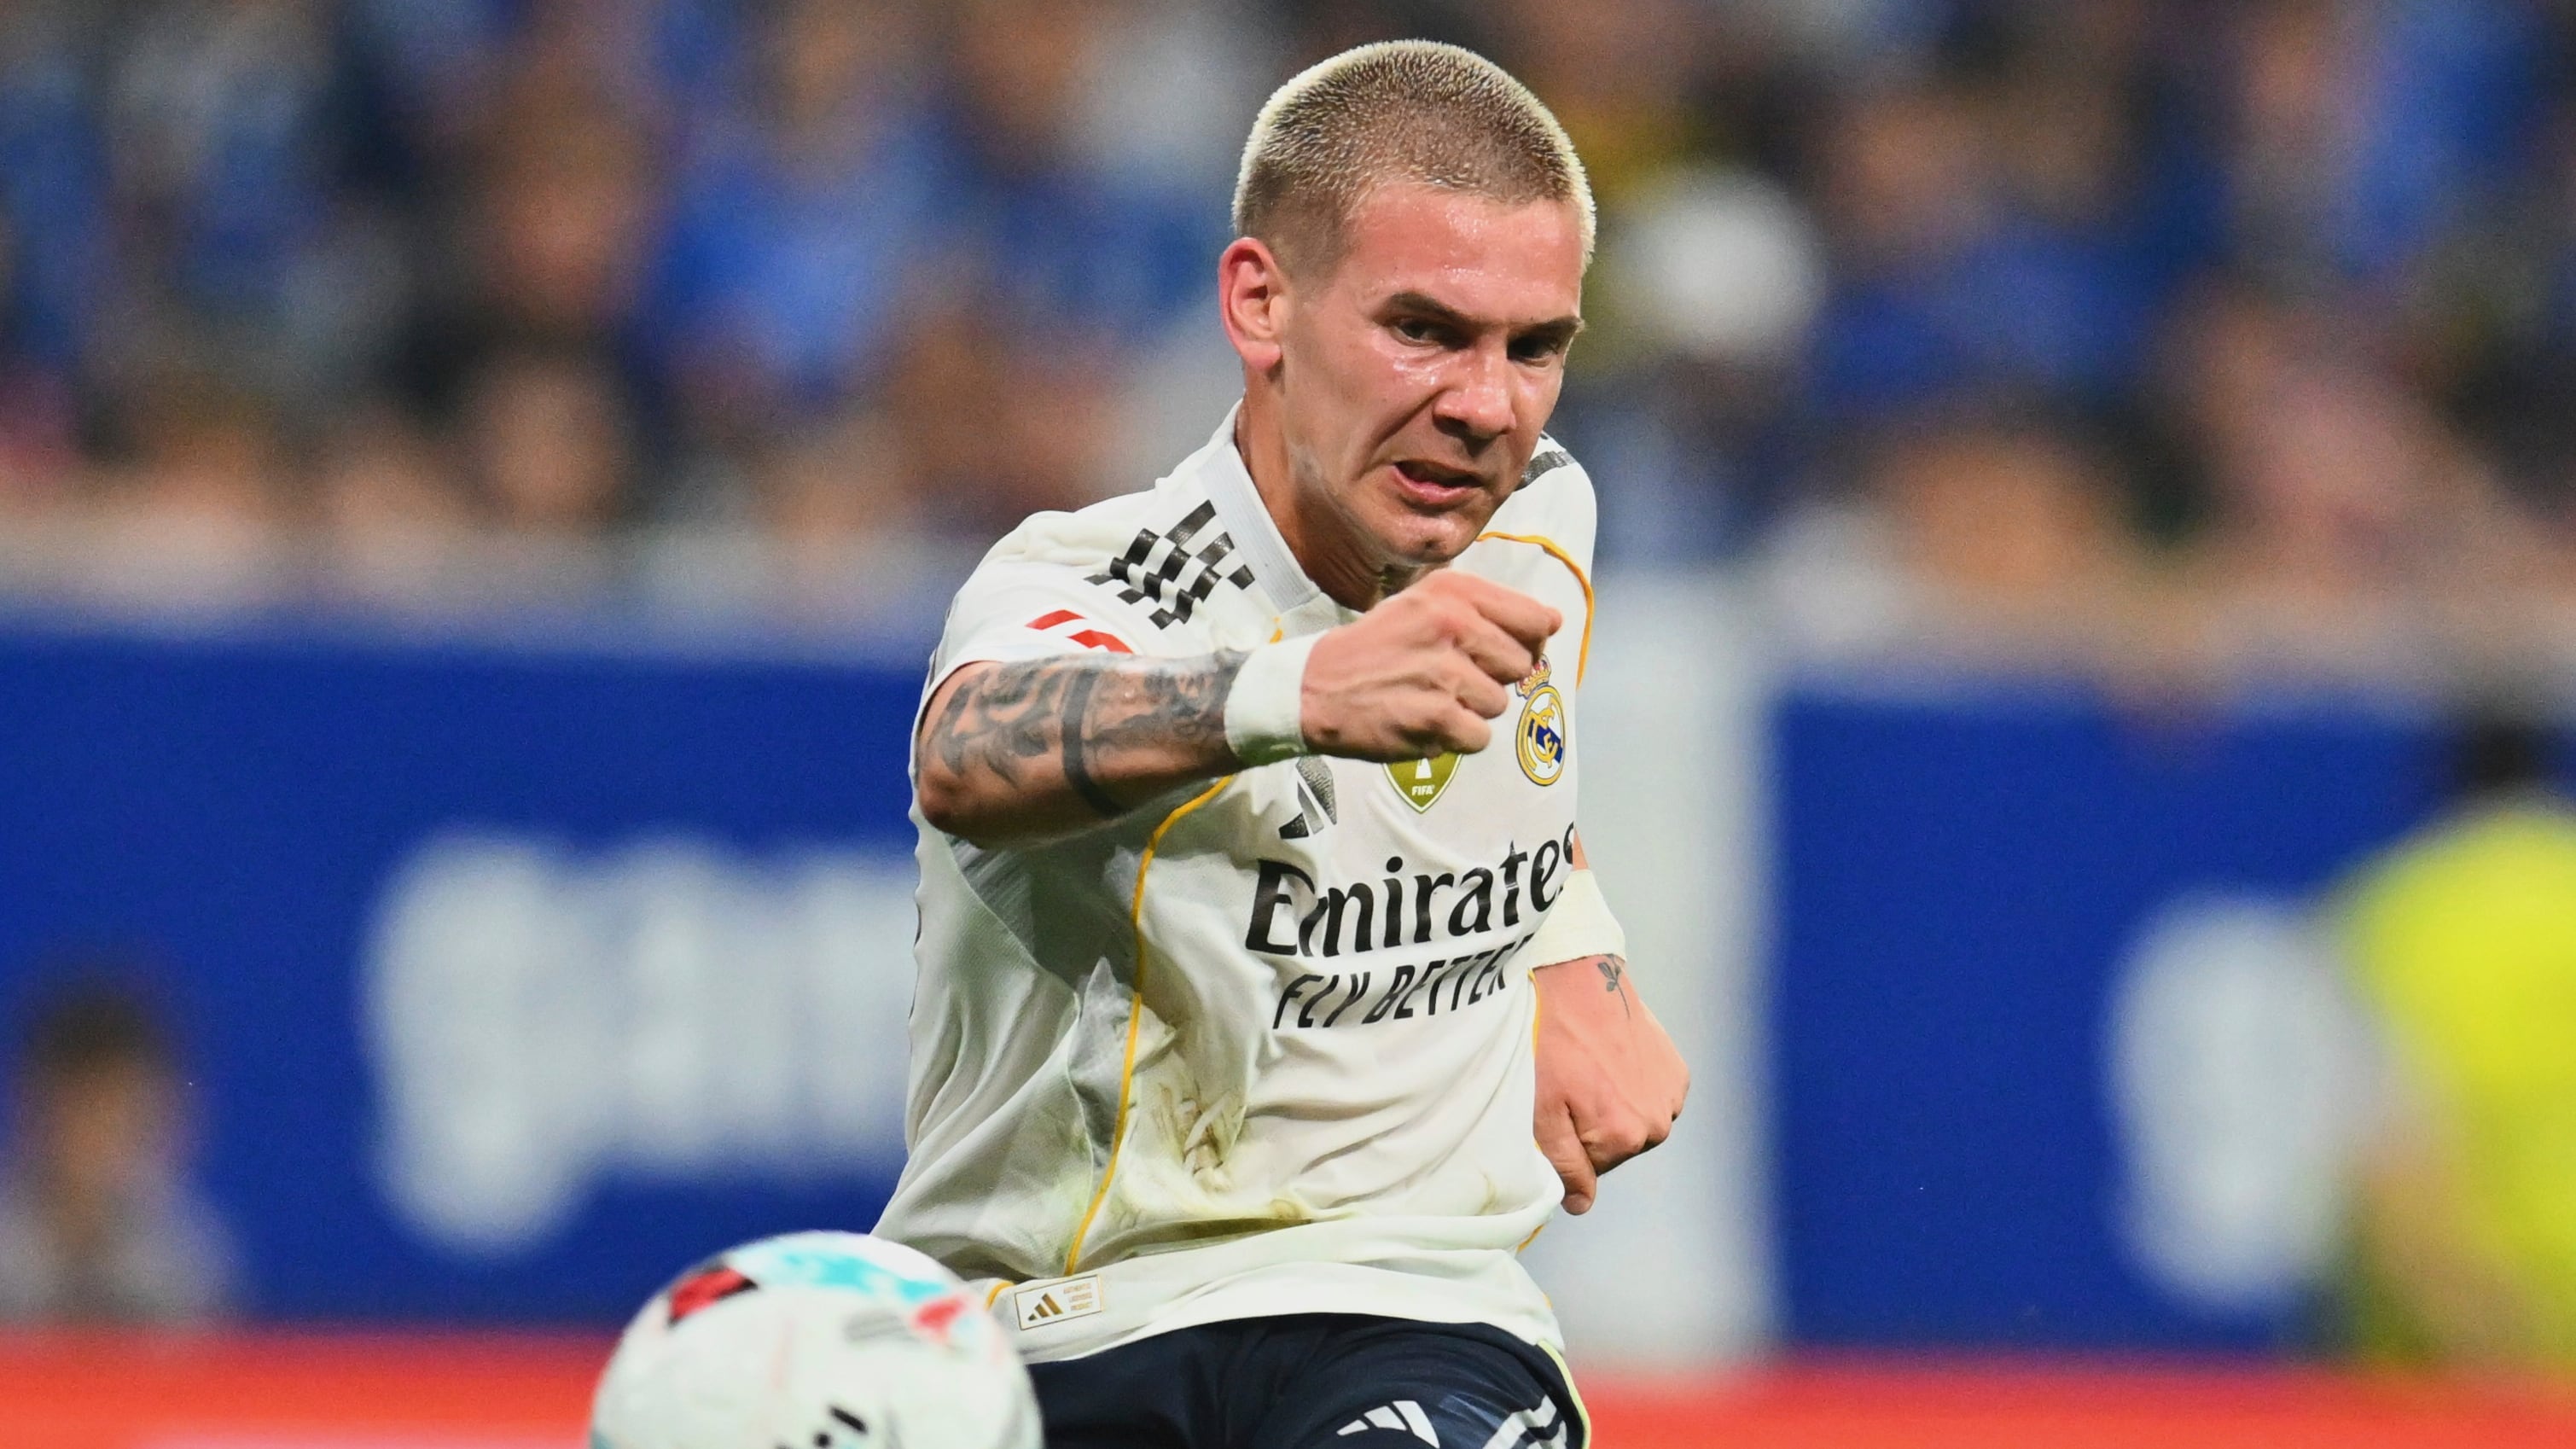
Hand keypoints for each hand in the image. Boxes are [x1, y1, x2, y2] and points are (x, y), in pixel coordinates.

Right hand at [1299, 571, 1559, 761]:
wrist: (1315, 687)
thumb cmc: (1377, 646)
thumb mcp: (1424, 603)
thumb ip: (1488, 607)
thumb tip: (1553, 620)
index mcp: (1454, 592)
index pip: (1534, 619)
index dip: (1528, 641)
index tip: (1502, 649)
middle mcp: (1453, 626)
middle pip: (1521, 665)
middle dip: (1494, 677)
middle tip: (1450, 676)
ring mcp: (1445, 674)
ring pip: (1498, 704)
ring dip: (1470, 709)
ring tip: (1430, 697)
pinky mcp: (1436, 718)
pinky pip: (1479, 737)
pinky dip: (1455, 737)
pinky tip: (1424, 720)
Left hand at [1532, 954, 1686, 1213]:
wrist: (1583, 983)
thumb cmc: (1553, 1046)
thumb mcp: (1542, 1112)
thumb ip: (1564, 1166)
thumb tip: (1580, 1205)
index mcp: (1625, 1139)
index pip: (1591, 1170)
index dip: (1568, 1143)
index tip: (1557, 1110)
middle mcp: (1658, 1124)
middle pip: (1617, 1148)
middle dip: (1593, 1127)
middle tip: (1572, 1087)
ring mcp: (1672, 1097)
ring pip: (1636, 1123)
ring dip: (1617, 1107)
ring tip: (1592, 1071)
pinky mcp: (1677, 1072)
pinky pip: (1653, 1098)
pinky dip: (1635, 1087)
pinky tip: (1615, 1061)